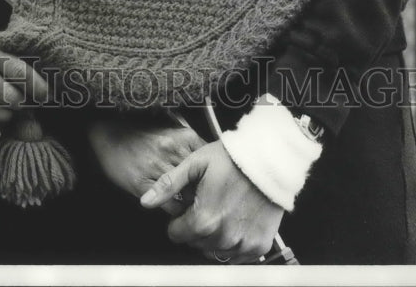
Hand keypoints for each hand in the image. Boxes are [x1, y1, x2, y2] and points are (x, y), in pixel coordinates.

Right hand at [88, 115, 204, 214]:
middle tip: (208, 200)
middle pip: (201, 179)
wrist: (107, 134)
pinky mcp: (142, 184)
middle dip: (205, 191)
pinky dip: (175, 211)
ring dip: (191, 204)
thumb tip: (208, 148)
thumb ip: (187, 134)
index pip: (209, 160)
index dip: (212, 173)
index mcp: (182, 135)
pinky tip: (175, 209)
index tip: (213, 182)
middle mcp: (172, 150)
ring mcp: (157, 168)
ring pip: (187, 195)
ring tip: (195, 209)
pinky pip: (169, 206)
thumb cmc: (139, 130)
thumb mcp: (166, 123)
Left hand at [140, 140, 283, 261]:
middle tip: (207, 203)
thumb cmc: (233, 158)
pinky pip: (237, 256)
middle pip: (195, 243)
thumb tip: (146, 201)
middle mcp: (223, 237)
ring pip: (215, 251)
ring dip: (214, 236)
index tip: (188, 206)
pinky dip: (234, 243)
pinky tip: (235, 221)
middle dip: (196, 226)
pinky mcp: (258, 245)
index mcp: (204, 219)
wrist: (269, 160)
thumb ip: (168, 185)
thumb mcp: (195, 164)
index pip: (177, 234)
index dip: (178, 219)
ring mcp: (243, 244)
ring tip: (222, 209)